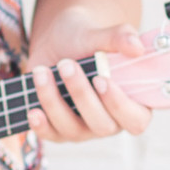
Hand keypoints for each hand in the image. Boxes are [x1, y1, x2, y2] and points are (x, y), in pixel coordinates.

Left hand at [25, 16, 153, 142]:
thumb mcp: (100, 34)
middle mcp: (110, 121)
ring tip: (42, 72)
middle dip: (82, 96)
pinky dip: (41, 125)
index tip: (102, 79)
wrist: (58, 42)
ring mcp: (84, 128)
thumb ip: (120, 37)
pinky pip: (51, 135)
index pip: (136, 119)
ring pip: (73, 129)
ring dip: (55, 102)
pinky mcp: (59, 128)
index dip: (120, 105)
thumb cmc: (87, 41)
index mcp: (132, 103)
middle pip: (102, 125)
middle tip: (67, 65)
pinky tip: (33, 110)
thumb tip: (136, 46)